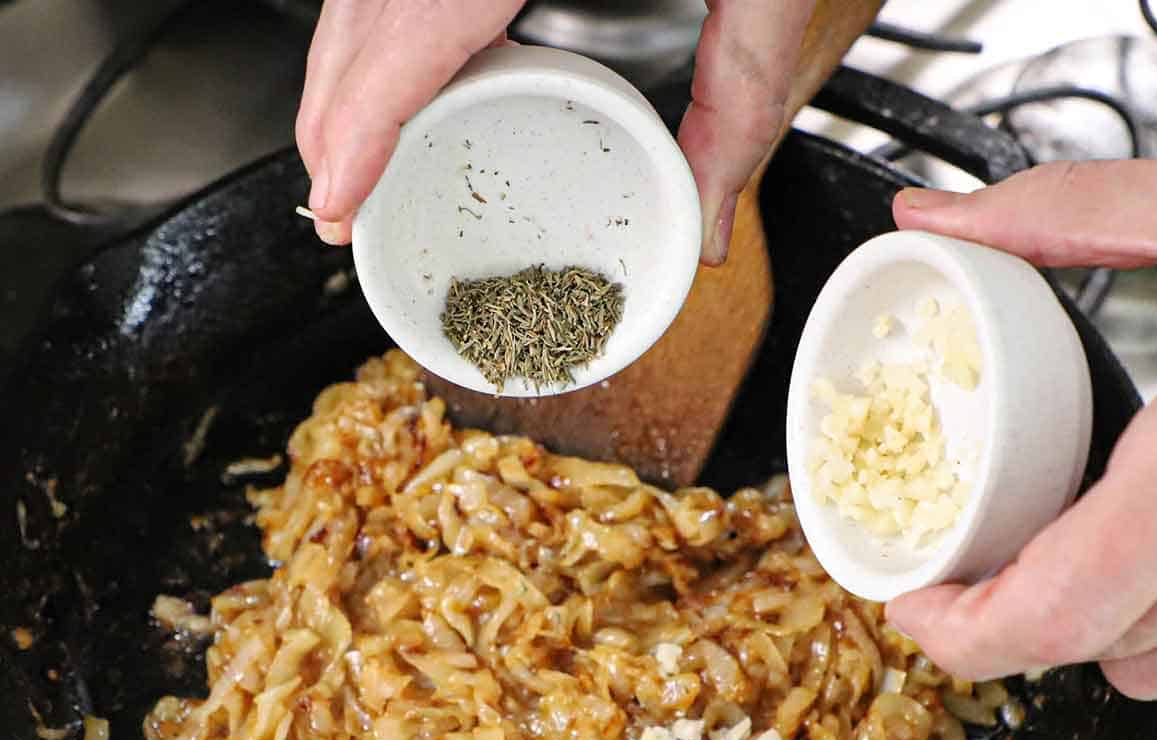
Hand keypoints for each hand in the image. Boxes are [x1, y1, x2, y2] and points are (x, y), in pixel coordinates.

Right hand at [295, 0, 820, 263]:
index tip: (336, 194)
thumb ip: (740, 100)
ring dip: (345, 66)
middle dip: (334, 109)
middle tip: (333, 198)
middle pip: (363, 4)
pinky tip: (392, 68)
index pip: (410, 29)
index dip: (362, 121)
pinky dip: (376, 20)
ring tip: (348, 150)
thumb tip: (710, 218)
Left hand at [885, 154, 1156, 711]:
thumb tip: (935, 214)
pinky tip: (1145, 565)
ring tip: (1040, 567)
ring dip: (1089, 631)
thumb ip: (1064, 213)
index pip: (1053, 611)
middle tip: (955, 582)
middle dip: (1005, 627)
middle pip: (1097, 649)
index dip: (957, 634)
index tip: (910, 601)